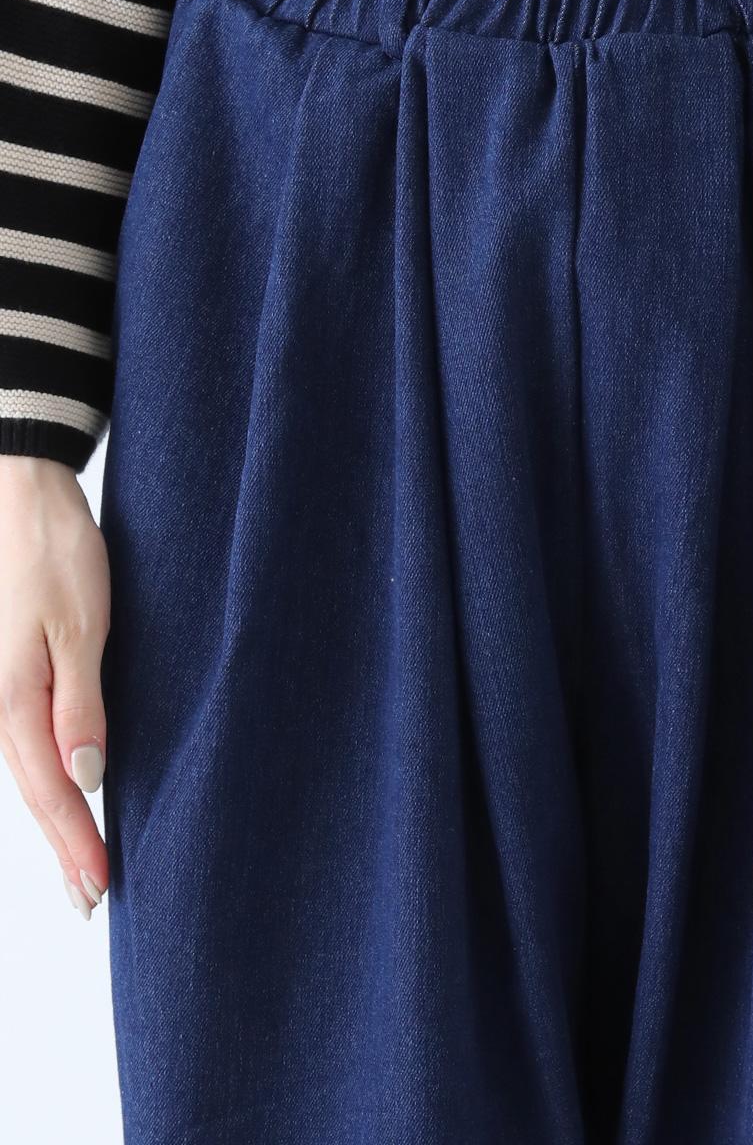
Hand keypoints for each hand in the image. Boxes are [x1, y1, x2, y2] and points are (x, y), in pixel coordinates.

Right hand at [0, 456, 110, 918]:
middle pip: (35, 791)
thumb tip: (87, 774)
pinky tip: (66, 791)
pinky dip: (48, 778)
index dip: (76, 842)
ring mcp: (0, 689)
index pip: (49, 790)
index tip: (99, 889)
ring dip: (58, 818)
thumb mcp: (82, 625)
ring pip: (28, 771)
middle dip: (64, 847)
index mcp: (10, 699)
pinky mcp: (12, 672)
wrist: (21, 494)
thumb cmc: (52, 551)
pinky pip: (26, 740)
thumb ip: (81, 702)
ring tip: (82, 864)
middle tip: (90, 900)